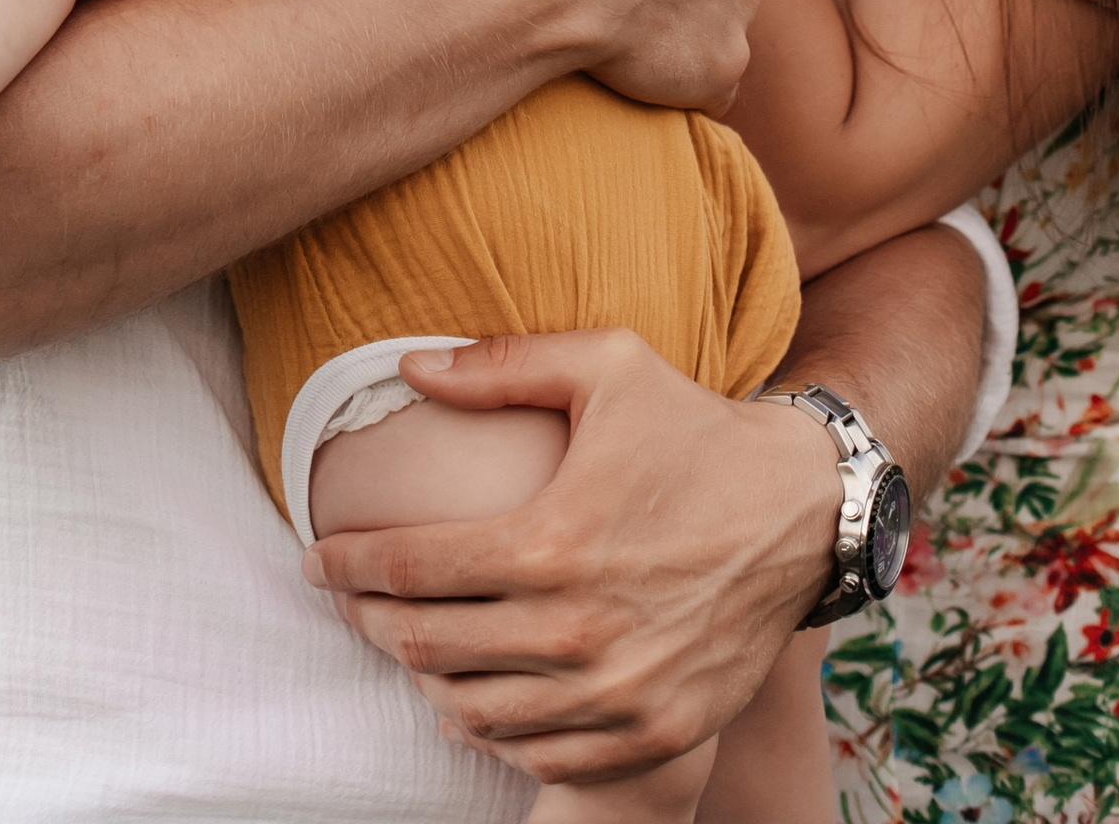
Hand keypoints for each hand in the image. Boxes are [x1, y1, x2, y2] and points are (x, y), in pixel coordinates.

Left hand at [304, 330, 839, 781]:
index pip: (410, 569)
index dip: (347, 565)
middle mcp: (578, 630)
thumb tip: (407, 367)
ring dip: (423, 680)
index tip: (316, 556)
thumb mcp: (605, 364)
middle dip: (367, 622)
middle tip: (346, 599)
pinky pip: (541, 754)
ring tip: (405, 643)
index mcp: (553, 540)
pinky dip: (492, 731)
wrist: (802, 510)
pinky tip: (471, 697)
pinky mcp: (655, 733)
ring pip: (475, 712)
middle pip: (427, 646)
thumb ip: (500, 364)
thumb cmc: (694, 426)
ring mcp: (617, 694)